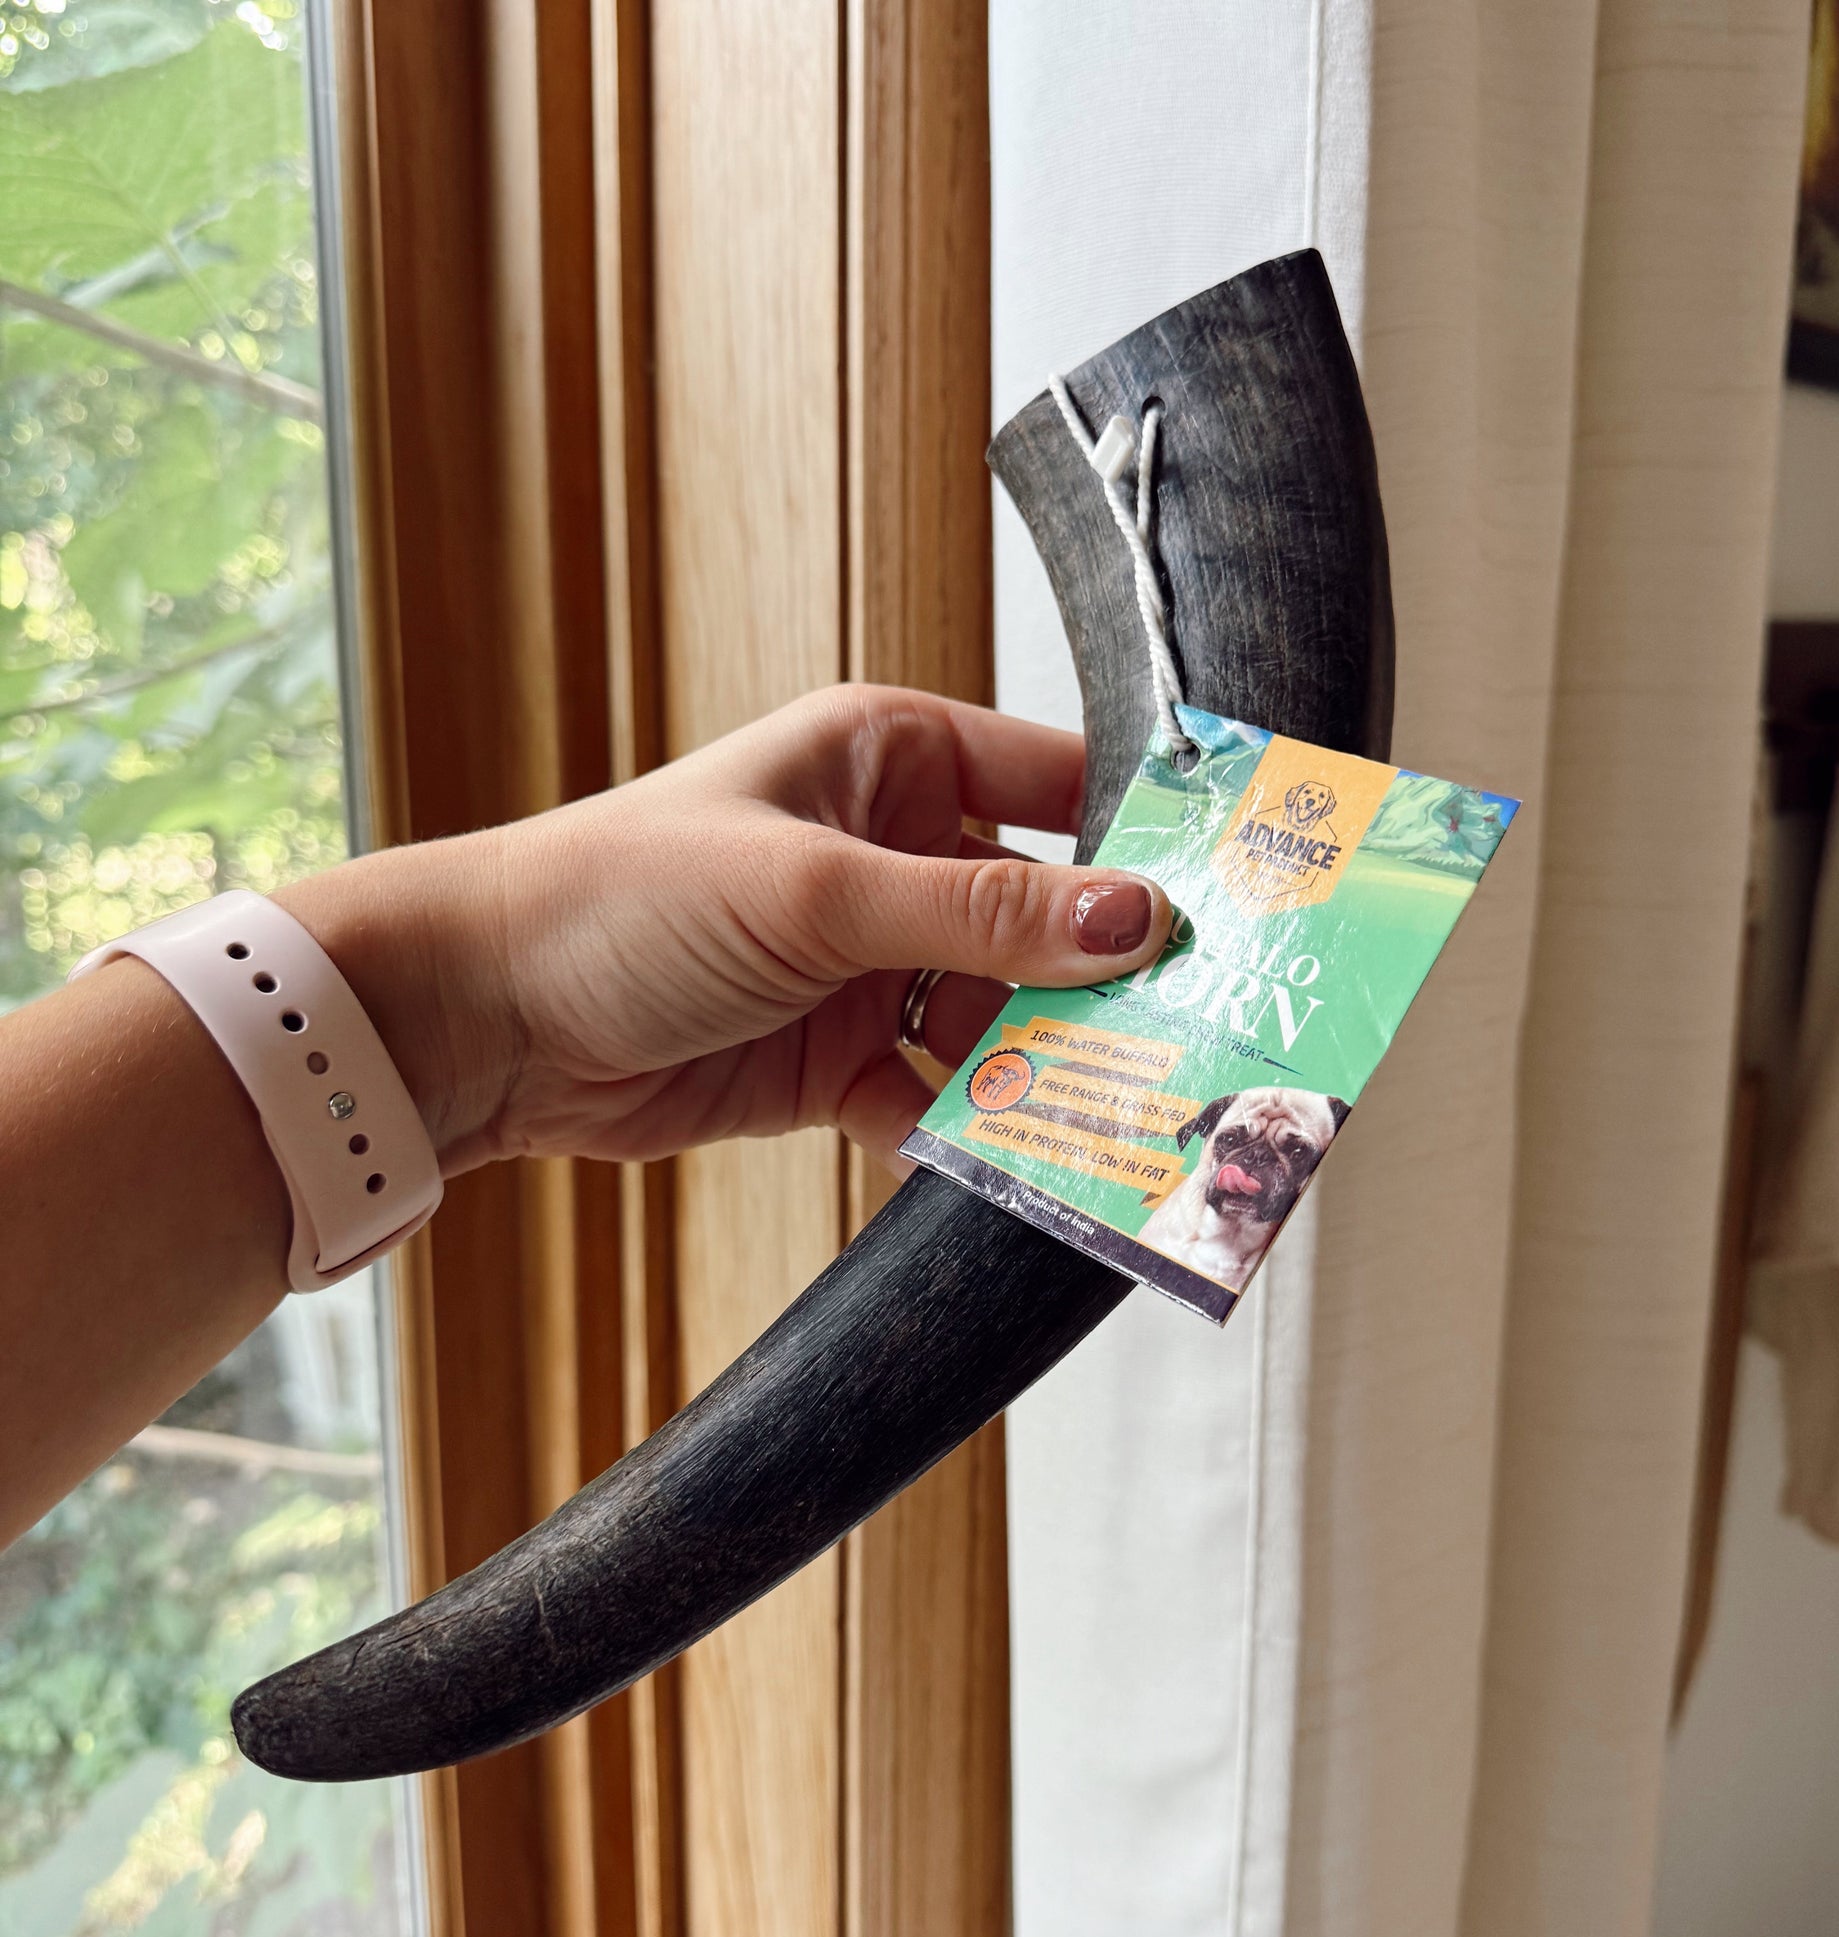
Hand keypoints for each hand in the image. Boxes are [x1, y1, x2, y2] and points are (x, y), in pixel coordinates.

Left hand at [282, 685, 1169, 1173]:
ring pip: (1002, 1016)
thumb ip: (980, 912)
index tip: (1241, 899)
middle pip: (1047, 916)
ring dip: (1051, 1066)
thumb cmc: (628, 897)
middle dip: (1113, 977)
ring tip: (1132, 1114)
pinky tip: (1021, 1164)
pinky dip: (975, 1129)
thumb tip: (1137, 921)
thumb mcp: (818, 890)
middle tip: (1207, 1032)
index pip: (1062, 784)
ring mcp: (871, 963)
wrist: (487, 1018)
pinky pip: (941, 1093)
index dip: (1149, 839)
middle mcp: (895, 856)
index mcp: (895, 761)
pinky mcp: (842, 1059)